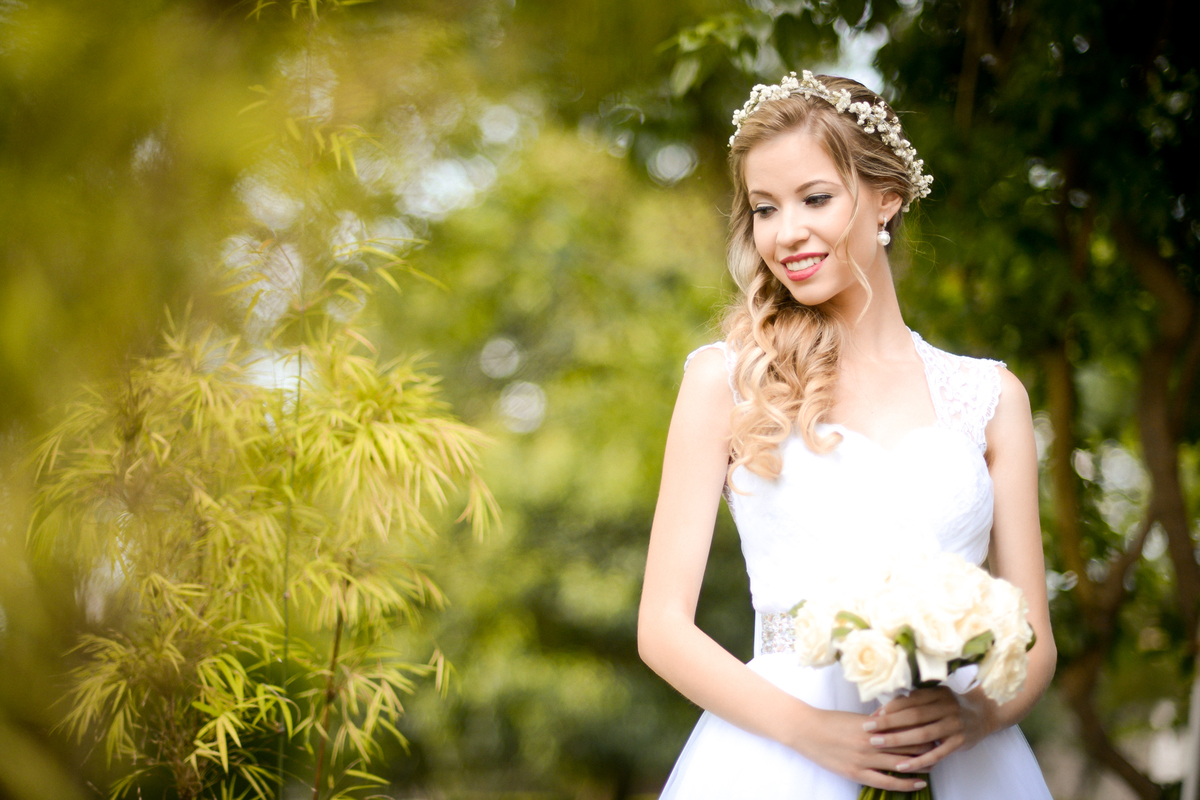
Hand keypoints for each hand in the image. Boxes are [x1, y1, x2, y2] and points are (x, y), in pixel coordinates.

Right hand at [789, 708, 932, 791]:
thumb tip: (895, 719)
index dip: (924, 730)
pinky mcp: (857, 773)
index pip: (906, 728)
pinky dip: (904, 783)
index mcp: (873, 726)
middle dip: (927, 747)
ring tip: (935, 765)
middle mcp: (872, 741)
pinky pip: (887, 781)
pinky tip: (918, 783)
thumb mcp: (856, 718)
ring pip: (901, 764)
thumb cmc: (830, 722)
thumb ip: (877, 722)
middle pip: (908, 746)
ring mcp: (865, 759)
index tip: (936, 730)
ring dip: (921, 765)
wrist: (806, 730)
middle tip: (942, 747)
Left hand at [864, 687, 997, 771]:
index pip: (909, 700)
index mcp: (937, 693)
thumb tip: (883, 708)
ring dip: (898, 740)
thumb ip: (914, 700)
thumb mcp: (935, 696)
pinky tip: (902, 765)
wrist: (983, 713)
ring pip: (922, 735)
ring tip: (878, 744)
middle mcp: (946, 707)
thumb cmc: (950, 705)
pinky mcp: (959, 742)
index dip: (889, 707)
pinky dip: (918, 760)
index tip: (872, 715)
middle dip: (888, 723)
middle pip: (913, 716)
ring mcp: (954, 725)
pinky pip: (936, 754)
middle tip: (868, 729)